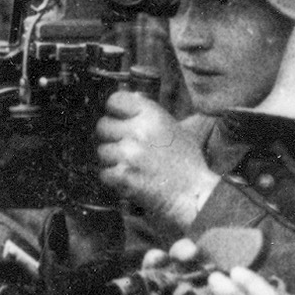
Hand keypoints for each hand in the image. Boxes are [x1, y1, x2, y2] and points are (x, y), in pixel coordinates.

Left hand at [96, 91, 218, 231]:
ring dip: (113, 161)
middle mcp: (138, 130)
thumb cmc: (187, 163)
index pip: (115, 100)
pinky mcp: (123, 175)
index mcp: (151, 114)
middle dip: (112, 138)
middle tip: (125, 149)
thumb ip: (151, 115)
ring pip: (102, 151)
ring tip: (131, 166)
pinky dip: (114, 179)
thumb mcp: (177, 128)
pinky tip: (130, 179)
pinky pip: (104, 173)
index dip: (114, 111)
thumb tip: (132, 101)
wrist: (193, 194)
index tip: (119, 120)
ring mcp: (129, 153)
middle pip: (103, 126)